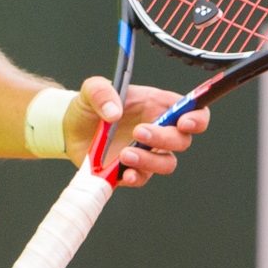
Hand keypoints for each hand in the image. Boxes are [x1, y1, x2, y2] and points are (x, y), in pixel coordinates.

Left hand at [63, 79, 209, 186]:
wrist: (70, 129)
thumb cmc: (88, 106)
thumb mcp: (91, 90)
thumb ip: (101, 92)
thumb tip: (114, 112)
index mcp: (157, 105)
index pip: (193, 111)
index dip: (197, 118)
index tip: (183, 122)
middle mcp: (158, 130)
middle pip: (182, 140)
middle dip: (165, 138)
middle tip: (139, 132)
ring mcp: (147, 152)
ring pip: (167, 163)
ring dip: (150, 161)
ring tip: (125, 154)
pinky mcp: (132, 169)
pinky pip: (144, 178)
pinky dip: (137, 177)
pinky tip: (124, 173)